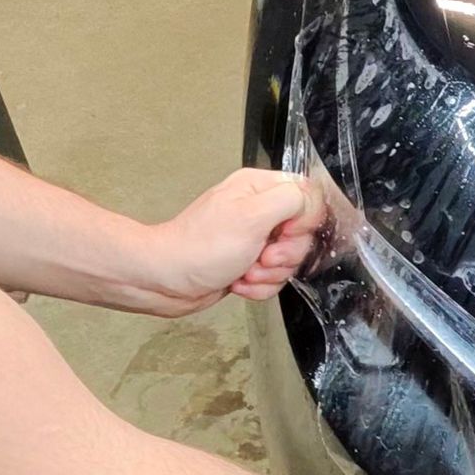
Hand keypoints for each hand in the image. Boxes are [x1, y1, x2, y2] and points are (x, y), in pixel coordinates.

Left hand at [132, 170, 326, 315]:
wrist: (166, 281)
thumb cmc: (201, 247)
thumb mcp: (252, 215)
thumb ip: (291, 200)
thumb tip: (309, 204)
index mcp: (259, 188)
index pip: (307, 195)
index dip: (304, 221)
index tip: (285, 233)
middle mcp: (258, 210)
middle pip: (301, 234)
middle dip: (284, 254)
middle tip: (261, 257)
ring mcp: (253, 239)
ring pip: (288, 260)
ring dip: (269, 274)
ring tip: (244, 271)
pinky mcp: (248, 264)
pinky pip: (273, 278)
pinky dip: (259, 286)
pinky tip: (239, 283)